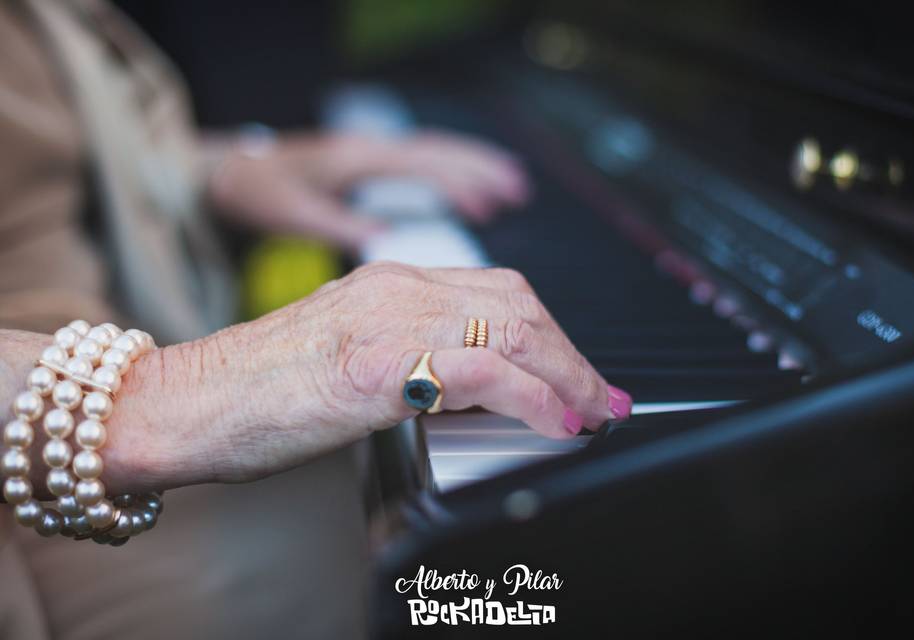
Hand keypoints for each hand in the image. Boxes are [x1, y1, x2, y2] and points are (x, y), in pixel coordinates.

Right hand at [104, 263, 626, 488]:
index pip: (497, 293)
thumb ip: (411, 359)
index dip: (551, 333)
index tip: (577, 373)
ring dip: (567, 375)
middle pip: (518, 304)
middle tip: (601, 397)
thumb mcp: (349, 359)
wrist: (187, 403)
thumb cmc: (257, 392)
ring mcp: (388, 319)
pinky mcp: (379, 364)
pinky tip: (555, 422)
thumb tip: (473, 393)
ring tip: (592, 412)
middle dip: (571, 354)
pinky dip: (534, 397)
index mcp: (390, 283)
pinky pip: (484, 370)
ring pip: (513, 328)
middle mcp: (397, 287)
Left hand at [207, 131, 530, 249]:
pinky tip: (466, 196)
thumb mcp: (295, 212)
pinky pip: (420, 165)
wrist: (232, 170)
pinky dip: (449, 176)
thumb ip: (340, 224)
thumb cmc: (260, 191)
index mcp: (358, 159)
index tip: (495, 202)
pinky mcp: (368, 165)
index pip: (423, 166)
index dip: (463, 182)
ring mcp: (371, 153)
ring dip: (472, 168)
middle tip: (519, 190)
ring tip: (510, 189)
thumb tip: (386, 239)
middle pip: (439, 152)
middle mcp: (371, 150)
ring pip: (433, 155)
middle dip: (482, 169)